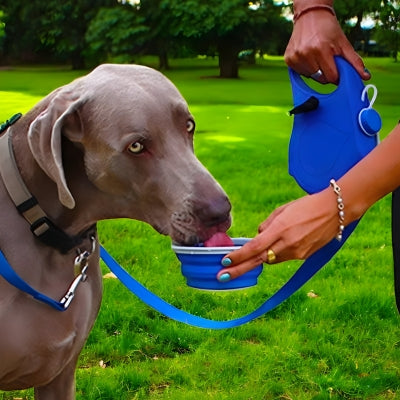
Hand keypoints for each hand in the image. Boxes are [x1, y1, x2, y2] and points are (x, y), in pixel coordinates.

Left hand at [217, 189, 338, 280]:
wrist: (335, 211)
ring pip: (271, 260)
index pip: (254, 247)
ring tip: (262, 247)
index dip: (238, 256)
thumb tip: (257, 237)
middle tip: (221, 276)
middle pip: (258, 260)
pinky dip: (277, 253)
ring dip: (261, 256)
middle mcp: (288, 244)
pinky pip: (283, 258)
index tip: (225, 261)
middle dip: (239, 269)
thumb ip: (267, 225)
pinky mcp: (304, 256)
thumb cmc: (306, 205)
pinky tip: (283, 242)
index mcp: (280, 229)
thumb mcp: (282, 210)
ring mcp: (297, 252)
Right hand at [284, 9, 370, 83]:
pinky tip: (308, 58)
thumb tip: (365, 76)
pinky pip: (300, 73)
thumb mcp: (343, 43)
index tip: (338, 69)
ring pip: (310, 77)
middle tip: (327, 60)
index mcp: (321, 49)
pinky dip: (306, 69)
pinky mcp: (288, 59)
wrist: (310, 15)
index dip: (336, 75)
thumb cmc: (328, 28)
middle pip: (320, 78)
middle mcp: (306, 53)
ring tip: (317, 57)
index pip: (331, 76)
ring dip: (316, 71)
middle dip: (326, 73)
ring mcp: (295, 57)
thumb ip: (354, 61)